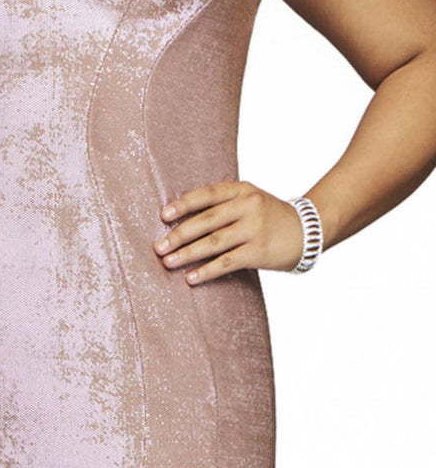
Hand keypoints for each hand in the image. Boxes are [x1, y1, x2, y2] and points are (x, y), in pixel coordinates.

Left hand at [152, 179, 306, 282]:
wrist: (310, 229)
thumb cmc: (270, 216)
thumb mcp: (250, 200)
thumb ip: (223, 205)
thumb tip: (181, 220)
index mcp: (241, 190)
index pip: (207, 194)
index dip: (183, 204)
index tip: (163, 215)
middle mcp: (248, 207)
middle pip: (206, 220)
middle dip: (179, 234)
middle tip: (158, 246)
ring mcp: (255, 229)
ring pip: (213, 242)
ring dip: (187, 254)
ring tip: (168, 262)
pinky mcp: (259, 251)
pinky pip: (227, 262)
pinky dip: (207, 270)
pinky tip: (191, 277)